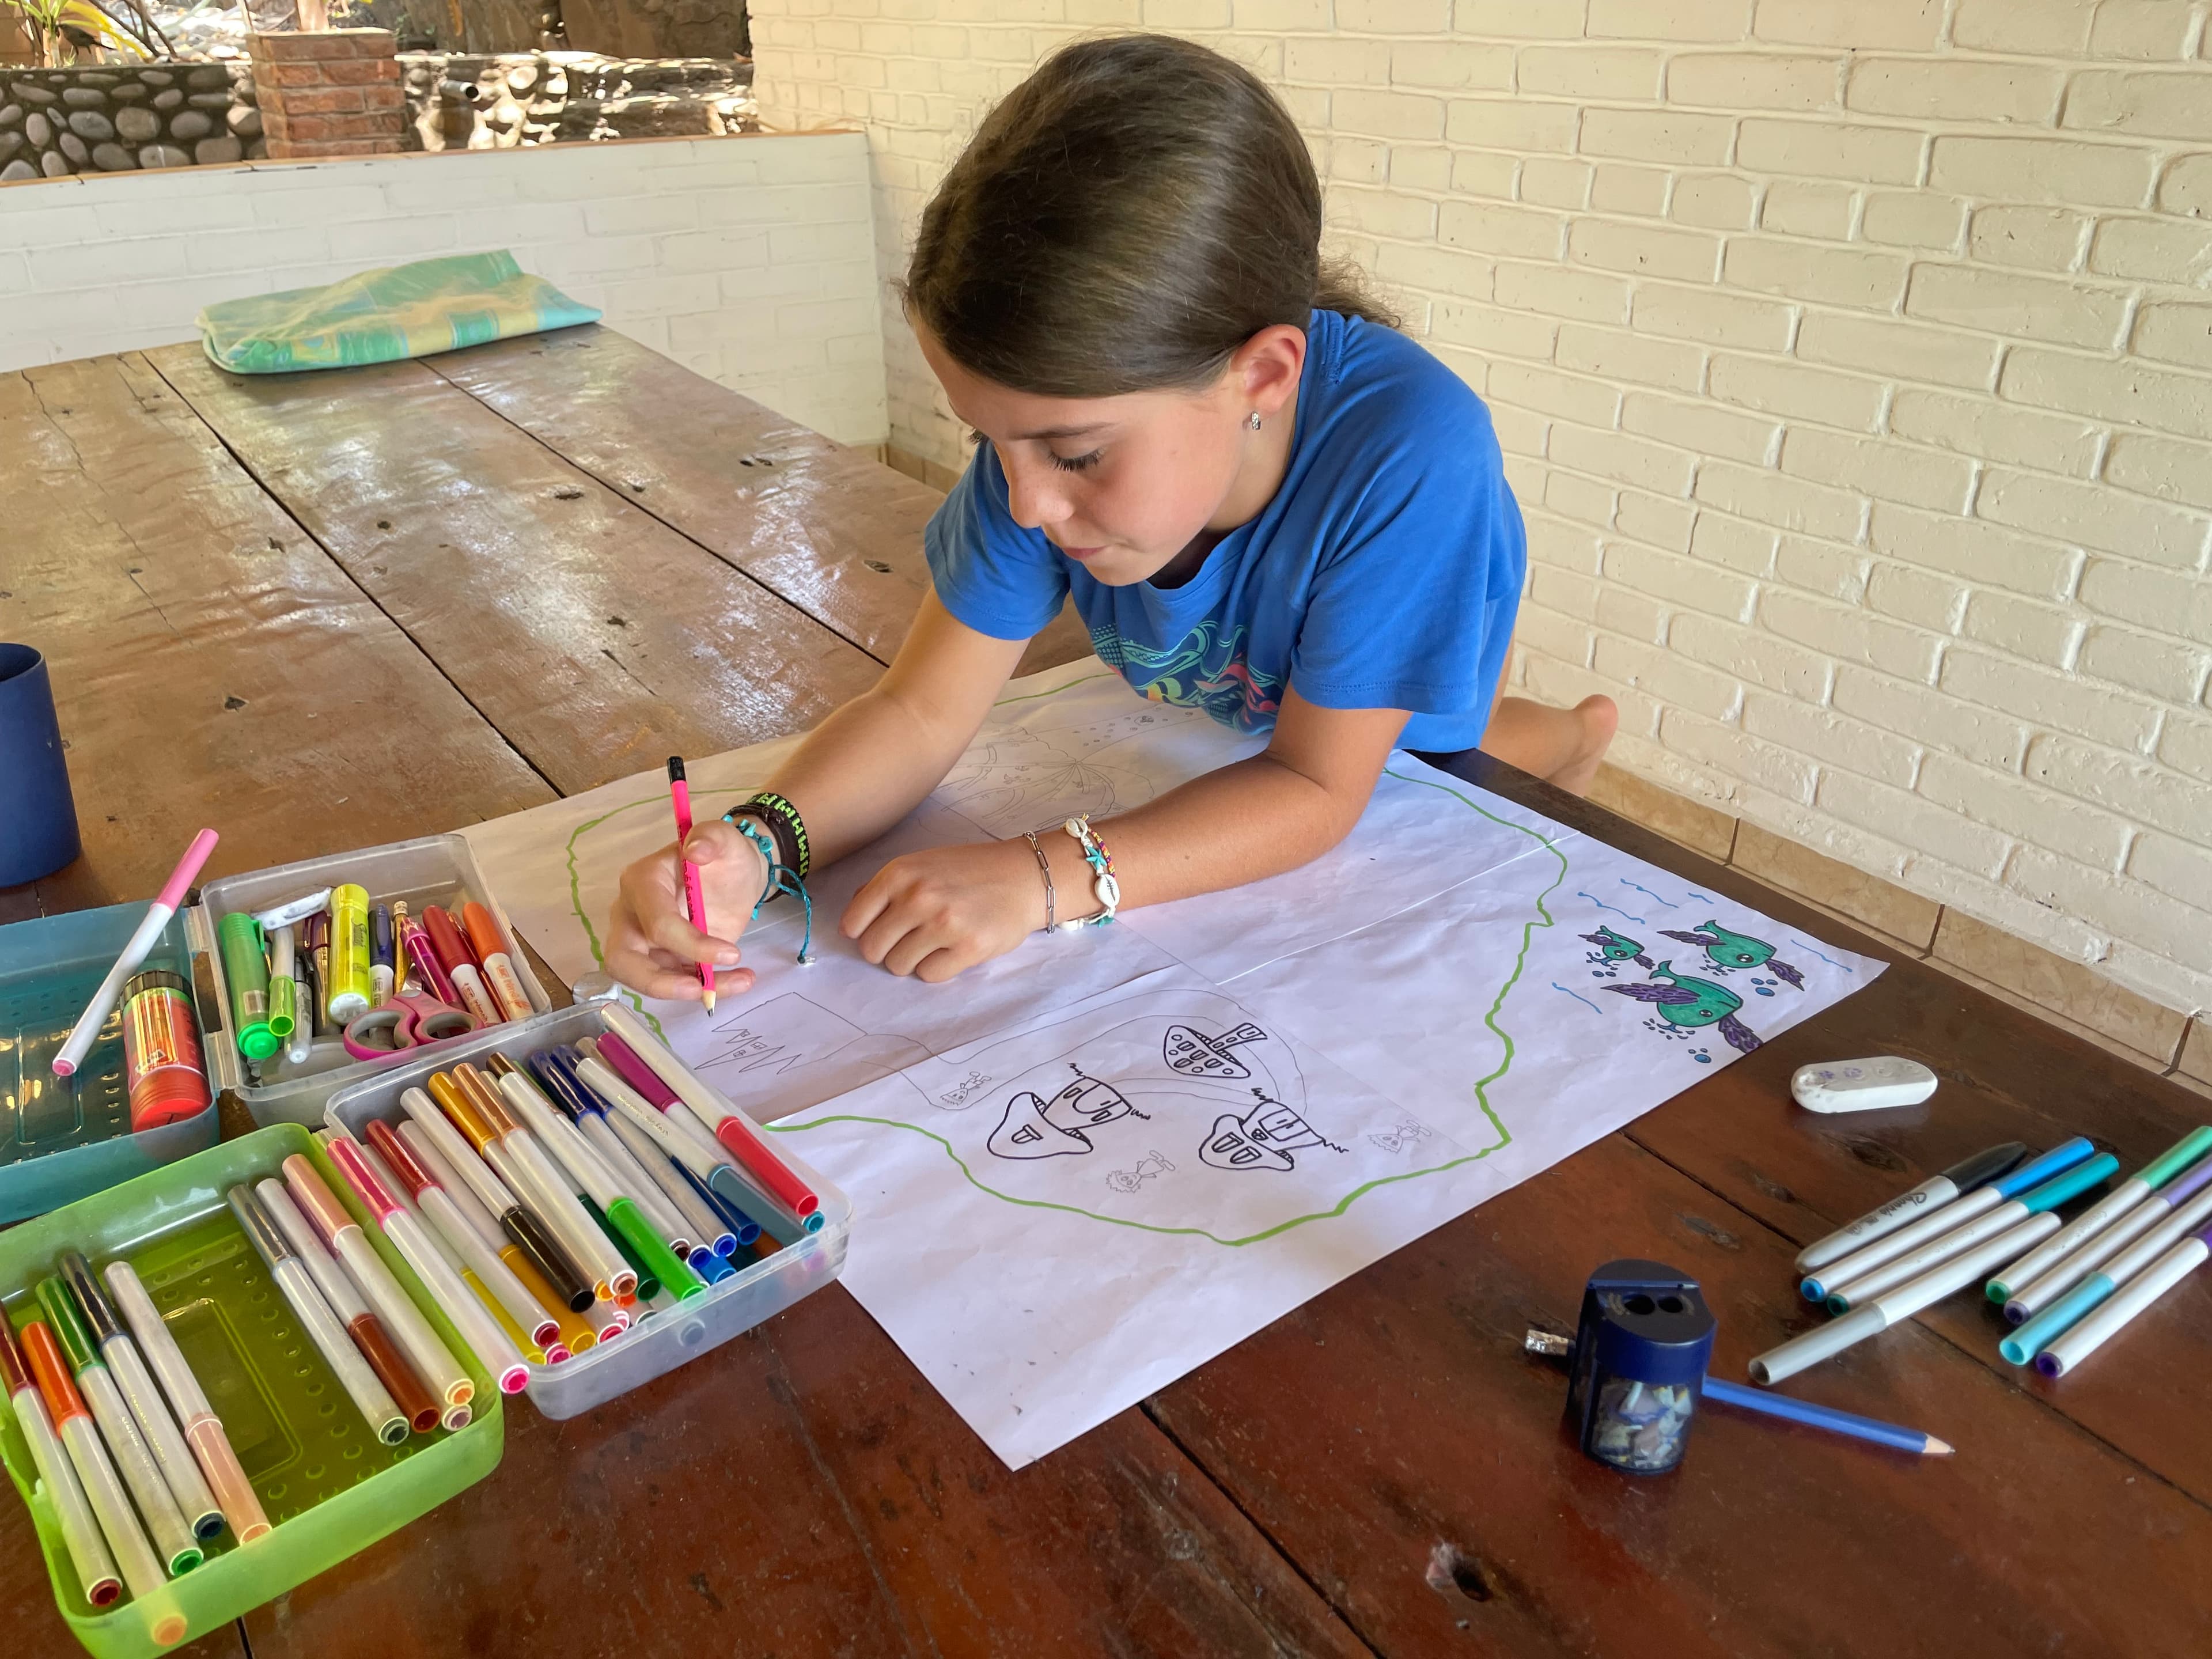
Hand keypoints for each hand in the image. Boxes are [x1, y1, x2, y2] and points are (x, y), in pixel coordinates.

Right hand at [603, 819, 769, 1001]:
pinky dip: (707, 989)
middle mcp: (632, 915)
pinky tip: (739, 981)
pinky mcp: (664, 960)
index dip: (690, 944)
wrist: (735, 874)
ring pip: (647, 981)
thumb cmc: (723, 855)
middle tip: (699, 990)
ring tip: (739, 983)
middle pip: (623, 960)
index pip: (655, 923)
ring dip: (692, 990)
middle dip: (659, 983)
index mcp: (641, 882)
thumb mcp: (725, 838)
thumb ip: (712, 836)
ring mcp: (643, 942)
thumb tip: (695, 848)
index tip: (732, 953)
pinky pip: (675, 983)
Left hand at [842, 838, 1045, 981]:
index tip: (879, 932)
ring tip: (934, 943)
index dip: (861, 933)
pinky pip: (929, 976)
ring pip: (898, 966)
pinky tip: (952, 950)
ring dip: (911, 960)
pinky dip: (937, 968)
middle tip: (909, 940)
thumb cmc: (970, 871)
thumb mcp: (922, 864)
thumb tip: (852, 917)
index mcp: (900, 873)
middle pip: (872, 949)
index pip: (853, 922)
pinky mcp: (968, 947)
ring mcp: (943, 923)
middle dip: (886, 950)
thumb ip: (886, 887)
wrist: (1024, 876)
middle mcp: (918, 897)